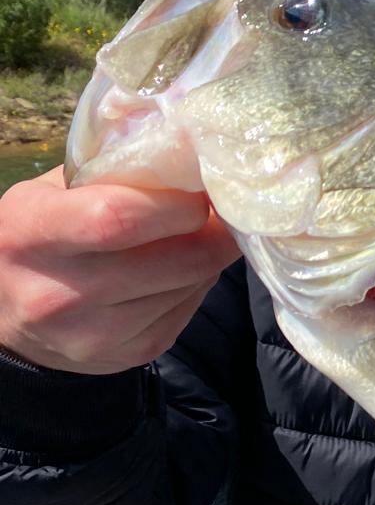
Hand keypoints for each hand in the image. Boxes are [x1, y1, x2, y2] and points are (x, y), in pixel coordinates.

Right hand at [0, 167, 238, 373]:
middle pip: (176, 259)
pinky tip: (179, 267)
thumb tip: (189, 151)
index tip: (200, 185)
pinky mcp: (131, 353)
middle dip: (214, 230)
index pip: (120, 217)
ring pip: (191, 284)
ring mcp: (96, 333)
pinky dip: (197, 282)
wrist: (5, 315)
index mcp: (32, 233)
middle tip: (222, 208)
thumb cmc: (37, 235)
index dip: (177, 202)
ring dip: (209, 256)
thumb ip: (109, 171)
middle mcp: (59, 292)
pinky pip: (189, 309)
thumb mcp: (49, 193)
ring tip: (198, 234)